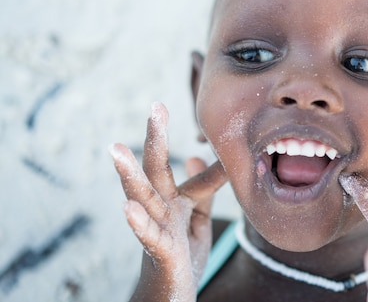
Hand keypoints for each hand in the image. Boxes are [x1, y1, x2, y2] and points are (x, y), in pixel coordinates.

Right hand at [110, 102, 227, 301]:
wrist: (169, 297)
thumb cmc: (181, 257)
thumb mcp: (196, 221)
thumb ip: (200, 192)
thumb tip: (198, 156)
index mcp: (176, 202)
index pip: (199, 179)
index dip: (218, 166)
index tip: (230, 137)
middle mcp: (163, 210)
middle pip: (157, 170)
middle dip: (156, 139)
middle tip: (156, 107)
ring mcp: (157, 229)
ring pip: (141, 198)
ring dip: (129, 175)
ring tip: (115, 150)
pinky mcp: (158, 253)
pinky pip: (146, 237)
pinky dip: (137, 223)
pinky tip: (126, 207)